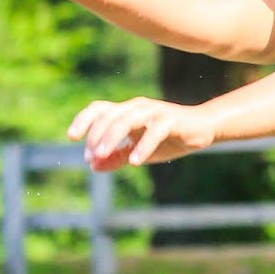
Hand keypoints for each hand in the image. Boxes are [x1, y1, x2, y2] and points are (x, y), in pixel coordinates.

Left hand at [68, 97, 216, 170]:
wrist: (203, 130)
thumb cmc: (168, 139)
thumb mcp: (138, 151)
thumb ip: (116, 157)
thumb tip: (93, 166)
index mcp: (127, 111)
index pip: (99, 109)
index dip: (83, 120)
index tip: (71, 138)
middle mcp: (137, 107)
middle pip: (110, 115)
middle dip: (96, 135)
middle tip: (91, 155)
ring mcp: (155, 112)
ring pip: (127, 119)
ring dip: (112, 136)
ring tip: (103, 154)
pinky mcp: (171, 120)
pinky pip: (154, 131)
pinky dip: (142, 146)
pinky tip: (134, 162)